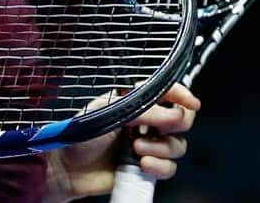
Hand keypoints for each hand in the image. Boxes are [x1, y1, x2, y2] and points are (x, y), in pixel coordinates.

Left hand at [45, 83, 199, 201]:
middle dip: (176, 123)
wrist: (68, 168)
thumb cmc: (82, 135)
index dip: (182, 94)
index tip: (192, 103)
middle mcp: (145, 121)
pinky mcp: (147, 167)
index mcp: (134, 101)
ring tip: (137, 150)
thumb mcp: (110, 114)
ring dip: (163, 148)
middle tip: (157, 128)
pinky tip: (143, 165)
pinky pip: (170, 168)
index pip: (166, 91)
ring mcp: (148, 145)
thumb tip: (174, 113)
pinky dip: (161, 167)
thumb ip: (144, 111)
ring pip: (178, 146)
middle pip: (182, 119)